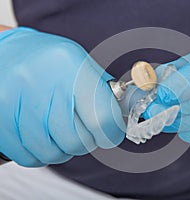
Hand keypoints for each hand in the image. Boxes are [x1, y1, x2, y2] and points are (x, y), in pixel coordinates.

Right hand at [0, 27, 124, 166]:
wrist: (6, 53)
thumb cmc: (49, 62)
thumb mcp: (82, 65)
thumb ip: (106, 93)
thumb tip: (131, 111)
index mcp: (70, 66)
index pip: (102, 118)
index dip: (111, 133)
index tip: (110, 134)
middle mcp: (41, 83)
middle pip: (77, 140)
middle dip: (87, 141)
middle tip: (83, 129)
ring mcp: (14, 103)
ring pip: (53, 153)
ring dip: (64, 148)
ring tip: (61, 130)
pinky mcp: (0, 121)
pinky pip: (30, 157)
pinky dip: (42, 153)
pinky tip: (43, 135)